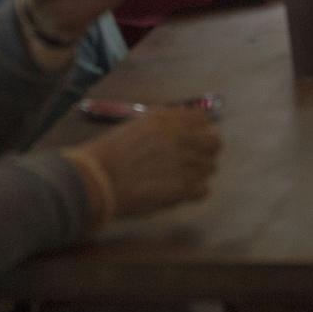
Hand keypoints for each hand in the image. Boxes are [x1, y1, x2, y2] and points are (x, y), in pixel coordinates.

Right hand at [69, 109, 220, 220]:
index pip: (203, 119)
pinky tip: (178, 193)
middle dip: (205, 151)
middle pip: (215, 142)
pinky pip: (204, 190)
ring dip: (198, 173)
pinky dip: (193, 192)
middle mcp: (182, 138)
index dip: (199, 129)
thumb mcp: (136, 125)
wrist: (98, 179)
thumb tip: (182, 124)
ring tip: (178, 179)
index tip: (192, 138)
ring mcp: (186, 163)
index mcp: (169, 120)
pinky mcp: (184, 189)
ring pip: (211, 167)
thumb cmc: (109, 153)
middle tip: (190, 161)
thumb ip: (163, 124)